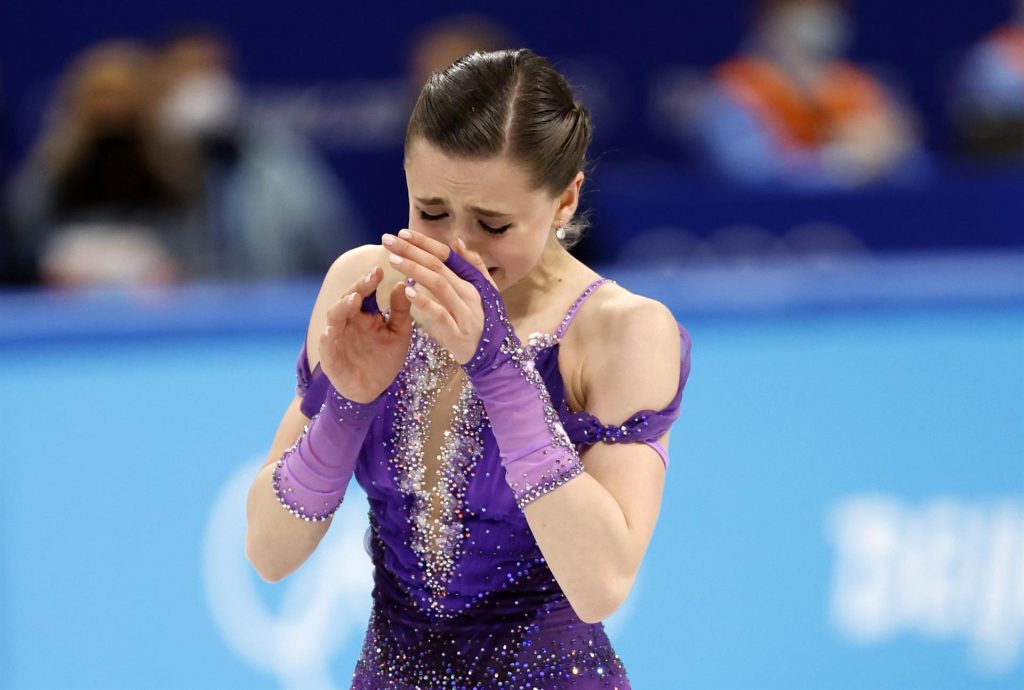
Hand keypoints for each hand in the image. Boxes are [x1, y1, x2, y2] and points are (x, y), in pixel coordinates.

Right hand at [319, 265, 412, 402]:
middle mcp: (347, 323)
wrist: (374, 389)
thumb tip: (403, 284)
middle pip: (346, 301)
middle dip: (356, 289)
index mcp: (362, 314)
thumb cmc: (385, 358)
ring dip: (342, 308)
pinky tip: (331, 332)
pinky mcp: (331, 360)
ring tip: (354, 300)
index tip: (379, 271)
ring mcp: (336, 340)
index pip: (362, 292)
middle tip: (369, 280)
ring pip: (334, 319)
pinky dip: (327, 340)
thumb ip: (400, 310)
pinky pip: (327, 348)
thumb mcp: (399, 333)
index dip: (369, 281)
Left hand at [380, 228, 497, 364]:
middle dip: (412, 251)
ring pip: (439, 285)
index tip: (402, 233)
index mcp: (472, 281)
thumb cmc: (485, 321)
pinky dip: (424, 302)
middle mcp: (468, 292)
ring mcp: (464, 312)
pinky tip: (408, 292)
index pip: (446, 256)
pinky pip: (440, 313)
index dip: (424, 243)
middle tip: (388, 240)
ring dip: (415, 270)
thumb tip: (457, 240)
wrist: (494, 356)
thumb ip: (473, 265)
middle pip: (438, 266)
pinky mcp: (457, 331)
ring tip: (393, 260)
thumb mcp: (485, 291)